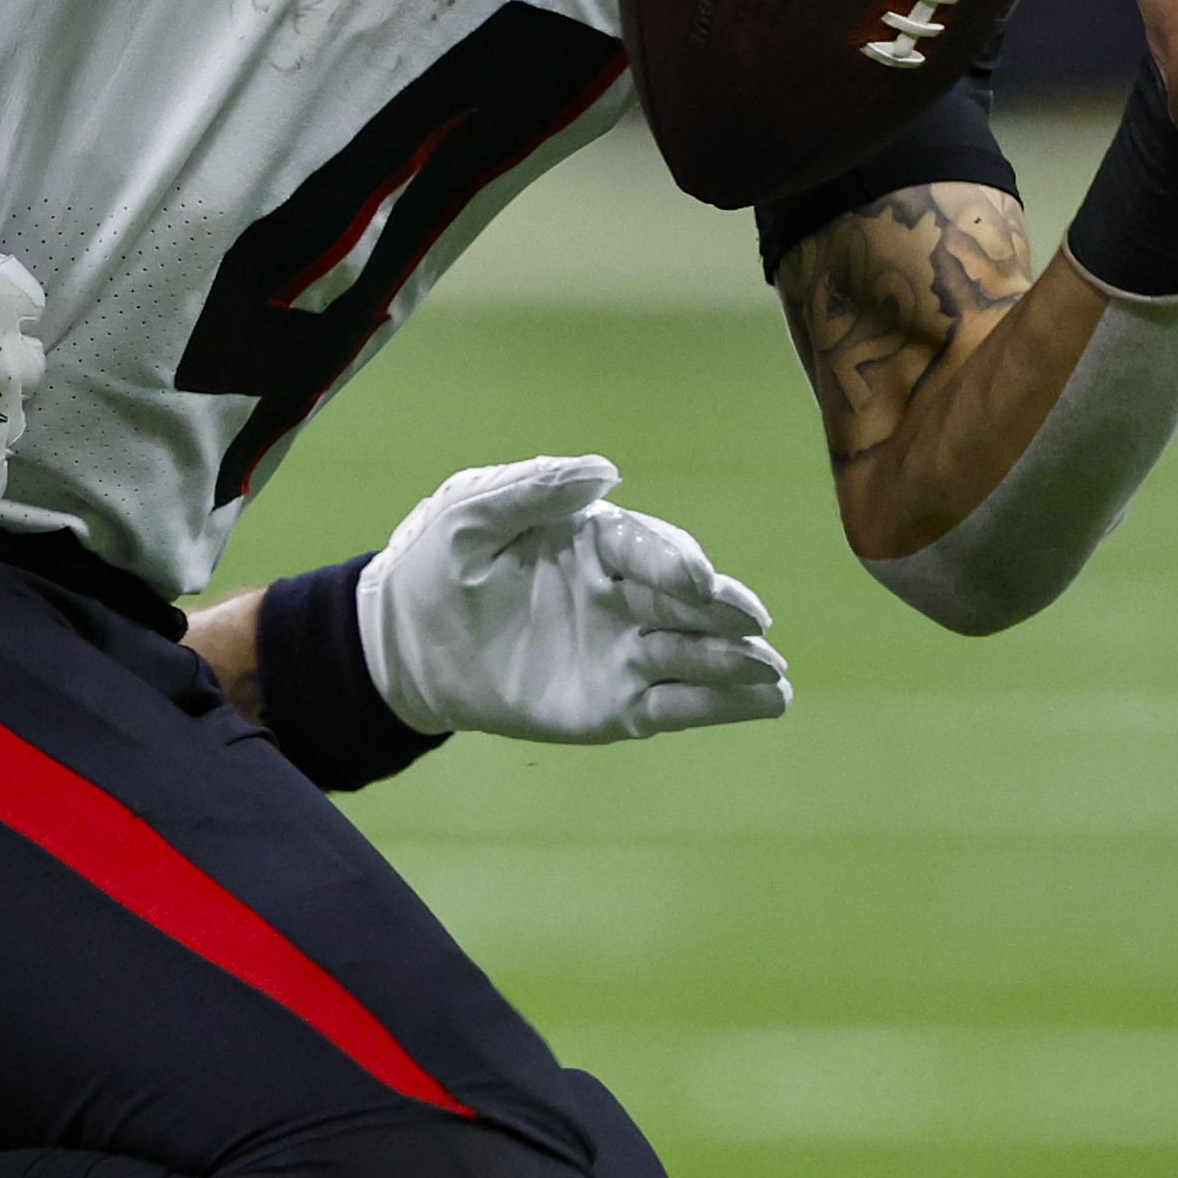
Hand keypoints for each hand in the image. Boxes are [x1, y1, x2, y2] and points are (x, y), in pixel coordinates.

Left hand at [356, 455, 791, 744]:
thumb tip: (606, 471)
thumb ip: (534, 490)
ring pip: (692, 654)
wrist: (403, 644)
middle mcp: (622, 594)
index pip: (648, 547)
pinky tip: (764, 704)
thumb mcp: (471, 514)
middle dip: (723, 611)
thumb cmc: (436, 563)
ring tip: (774, 676)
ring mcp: (622, 650)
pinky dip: (720, 706)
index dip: (674, 562)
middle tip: (754, 623)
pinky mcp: (615, 705)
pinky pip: (674, 704)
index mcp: (595, 539)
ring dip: (735, 662)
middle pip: (685, 601)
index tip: (698, 579)